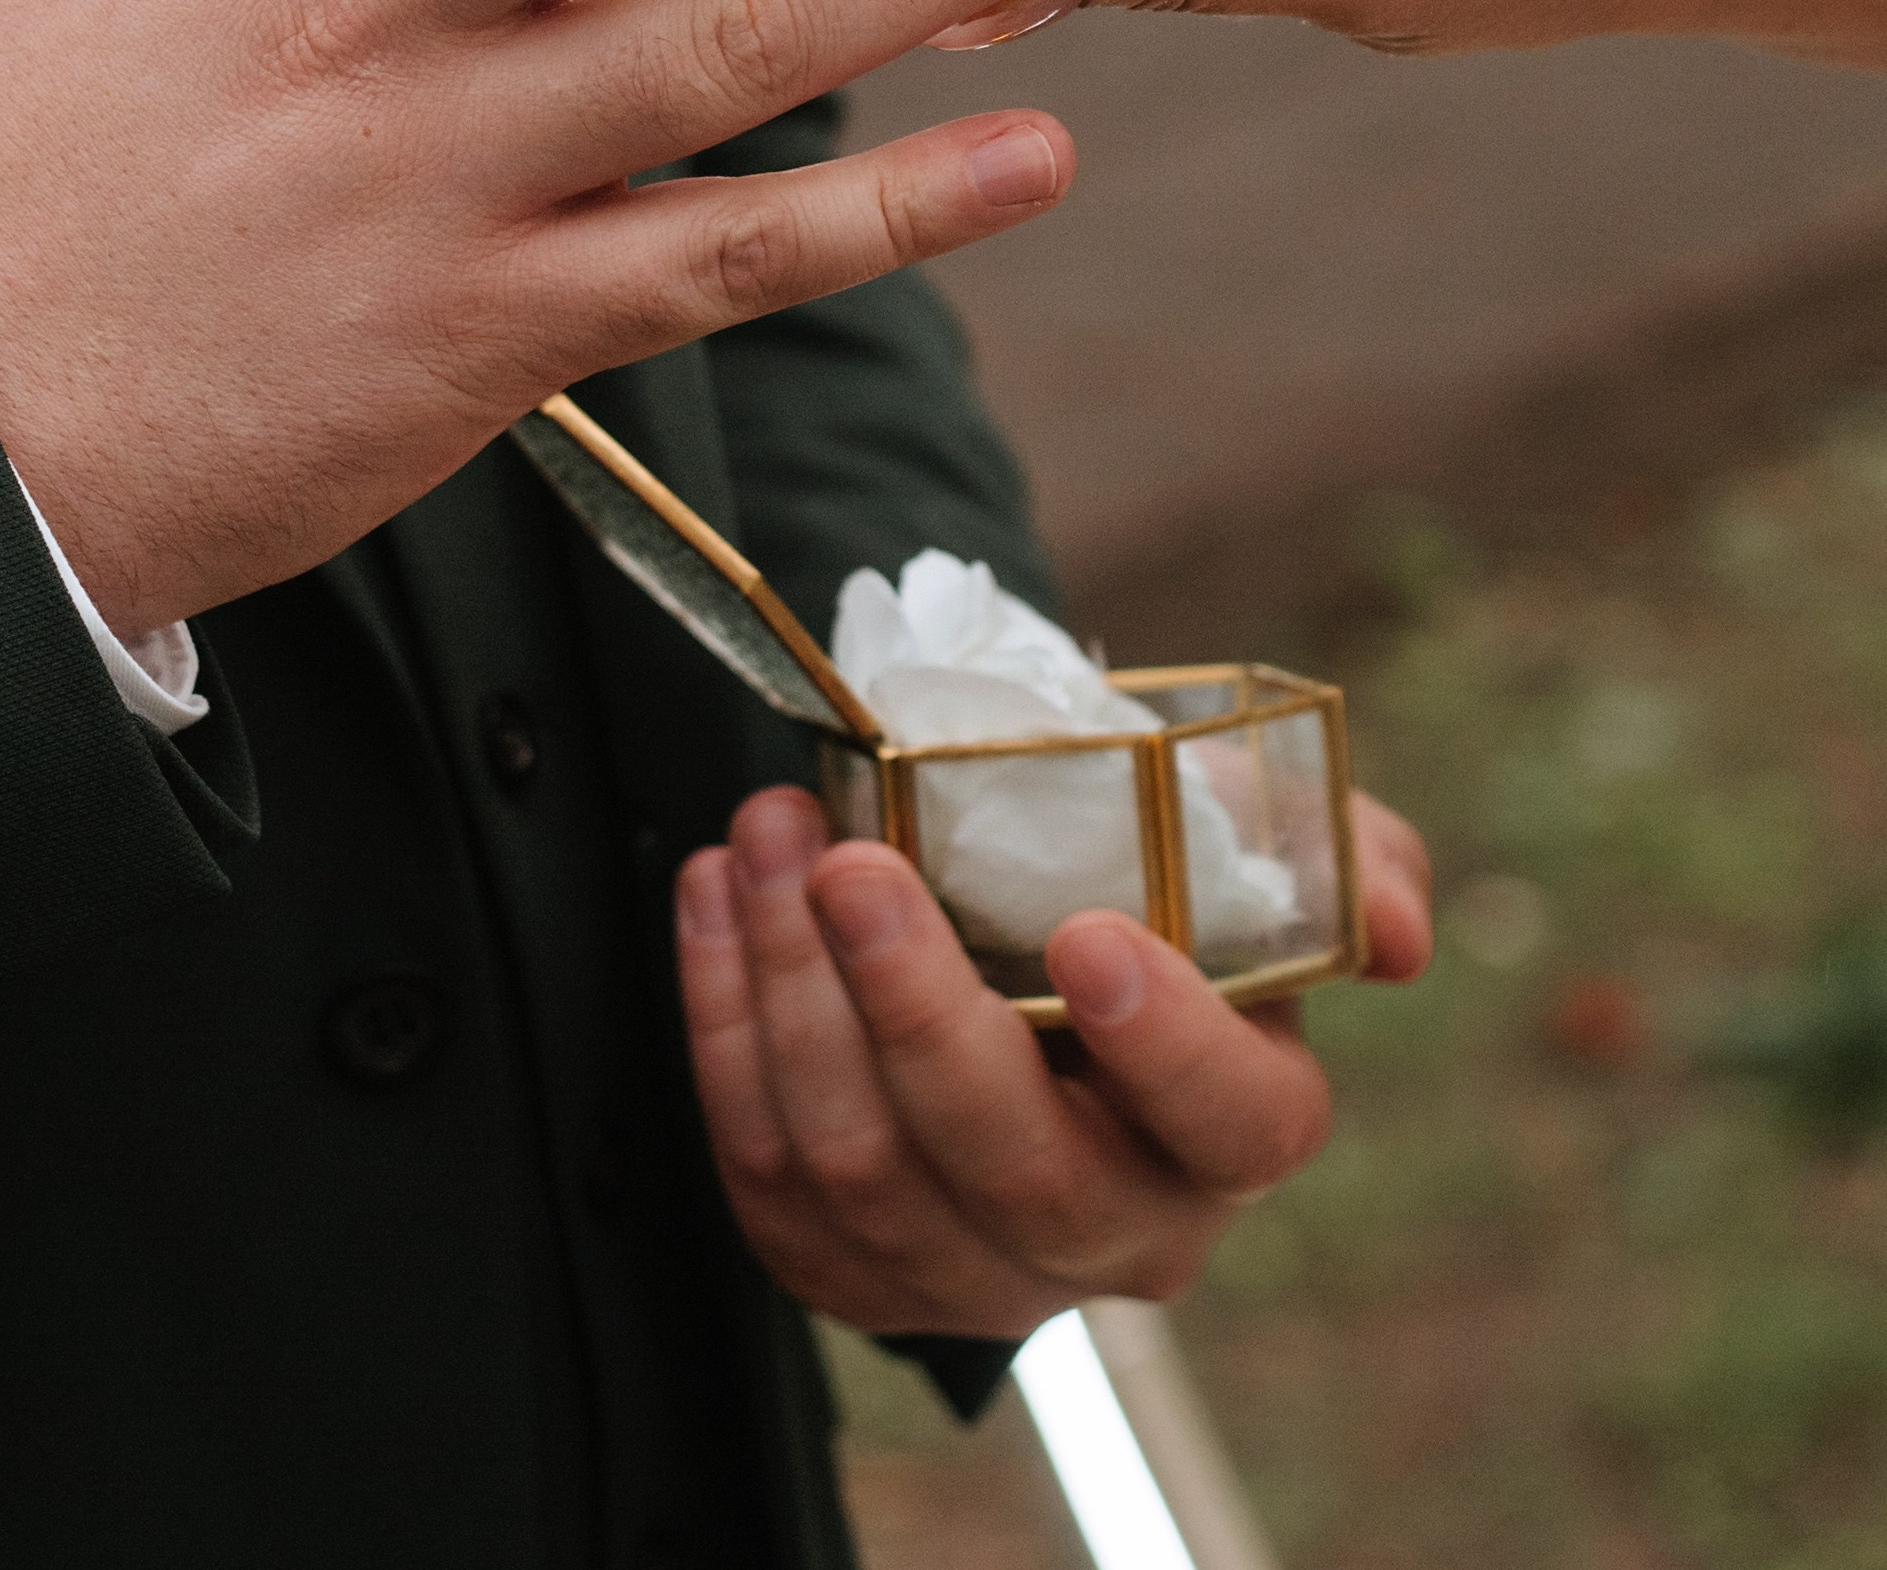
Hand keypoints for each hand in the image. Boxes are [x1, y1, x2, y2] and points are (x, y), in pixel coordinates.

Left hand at [676, 783, 1430, 1333]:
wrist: (1035, 928)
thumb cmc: (1163, 886)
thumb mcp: (1279, 848)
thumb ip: (1353, 863)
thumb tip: (1397, 933)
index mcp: (1238, 1132)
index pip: (1228, 1124)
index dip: (1164, 1045)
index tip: (1089, 933)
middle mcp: (1119, 1232)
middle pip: (1012, 1166)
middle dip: (915, 1007)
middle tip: (850, 861)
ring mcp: (977, 1270)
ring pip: (865, 1171)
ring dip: (790, 995)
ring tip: (765, 843)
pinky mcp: (855, 1267)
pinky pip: (767, 1178)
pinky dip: (723, 1028)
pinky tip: (716, 900)